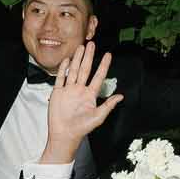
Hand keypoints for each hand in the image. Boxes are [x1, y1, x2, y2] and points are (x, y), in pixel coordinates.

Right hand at [41, 40, 122, 163]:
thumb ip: (108, 105)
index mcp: (90, 95)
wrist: (64, 134)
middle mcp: (80, 90)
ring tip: (81, 47)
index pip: (98, 76)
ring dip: (77, 59)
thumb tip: (121, 96)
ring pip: (74, 70)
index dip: (103, 66)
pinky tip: (67, 60)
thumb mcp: (98, 117)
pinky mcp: (58, 93)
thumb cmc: (82, 128)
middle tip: (92, 44)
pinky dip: (63, 68)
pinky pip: (60, 78)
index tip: (108, 55)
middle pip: (85, 69)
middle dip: (89, 56)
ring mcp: (69, 90)